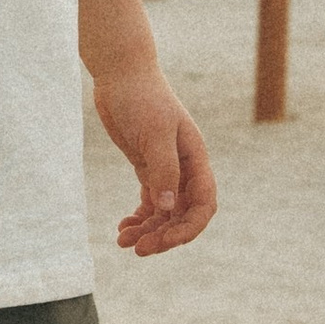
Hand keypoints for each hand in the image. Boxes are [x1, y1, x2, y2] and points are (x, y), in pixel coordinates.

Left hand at [94, 64, 215, 256]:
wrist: (121, 74)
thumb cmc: (141, 98)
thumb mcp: (154, 133)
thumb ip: (163, 170)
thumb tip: (168, 208)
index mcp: (195, 159)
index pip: (203, 204)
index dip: (188, 228)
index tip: (163, 241)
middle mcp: (184, 167)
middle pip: (183, 214)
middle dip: (163, 235)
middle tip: (137, 249)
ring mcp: (166, 167)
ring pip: (164, 211)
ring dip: (148, 230)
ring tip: (123, 241)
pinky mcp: (146, 165)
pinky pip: (149, 200)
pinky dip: (139, 217)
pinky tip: (123, 226)